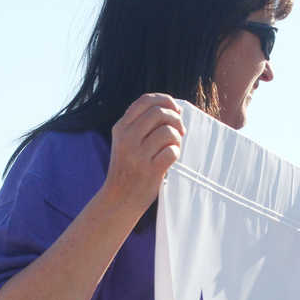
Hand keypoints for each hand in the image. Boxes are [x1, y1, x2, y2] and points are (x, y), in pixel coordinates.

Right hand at [104, 93, 185, 212]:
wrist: (119, 198)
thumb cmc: (129, 167)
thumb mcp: (126, 141)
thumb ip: (144, 124)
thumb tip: (176, 108)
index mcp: (121, 128)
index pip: (145, 101)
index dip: (166, 100)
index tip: (175, 110)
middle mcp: (127, 138)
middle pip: (159, 112)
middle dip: (176, 119)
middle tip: (180, 130)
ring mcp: (138, 155)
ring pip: (168, 132)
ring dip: (177, 138)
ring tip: (174, 146)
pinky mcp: (150, 170)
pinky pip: (172, 152)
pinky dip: (176, 153)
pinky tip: (170, 159)